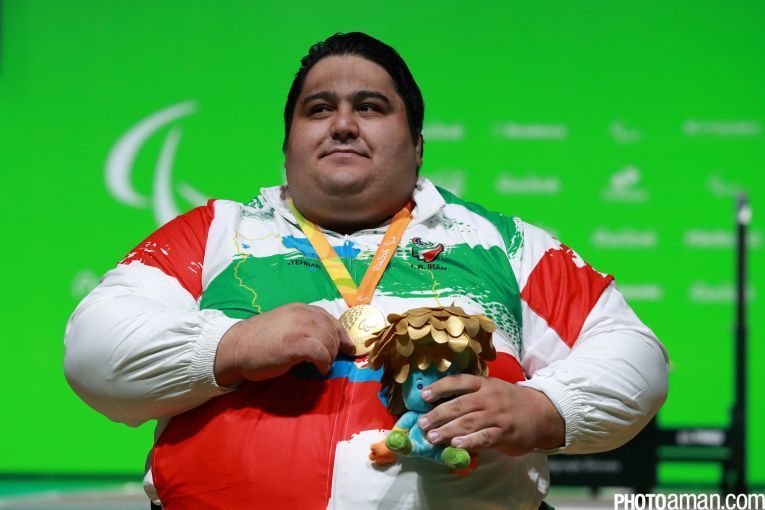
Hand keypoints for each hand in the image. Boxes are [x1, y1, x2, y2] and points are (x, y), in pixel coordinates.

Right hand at [214, 303, 353, 385]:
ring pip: (329, 341)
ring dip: (330, 356)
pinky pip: (321, 353)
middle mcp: (302, 314)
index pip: (330, 319)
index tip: (348, 348)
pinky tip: (319, 369)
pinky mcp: (295, 344)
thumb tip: (324, 341)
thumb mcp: (285, 325)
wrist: (235, 347)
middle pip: (332, 330)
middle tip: (329, 361)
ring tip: (322, 365)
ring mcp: (299, 328)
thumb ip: (303, 327)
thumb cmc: (258, 340)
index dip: (342, 335)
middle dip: (335, 348)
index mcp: (300, 308)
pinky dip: (324, 362)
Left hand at [417, 375, 564, 455]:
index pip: (459, 381)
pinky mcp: (505, 433)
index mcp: (485, 384)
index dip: (440, 387)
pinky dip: (470, 441)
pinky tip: (456, 445)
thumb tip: (441, 404)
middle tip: (422, 423)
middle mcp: (490, 397)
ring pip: (469, 422)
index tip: (423, 396)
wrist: (543, 413)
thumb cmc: (511, 402)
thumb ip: (472, 395)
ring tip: (432, 437)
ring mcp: (498, 415)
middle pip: (460, 404)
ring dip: (448, 430)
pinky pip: (485, 437)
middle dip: (438, 414)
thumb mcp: (493, 390)